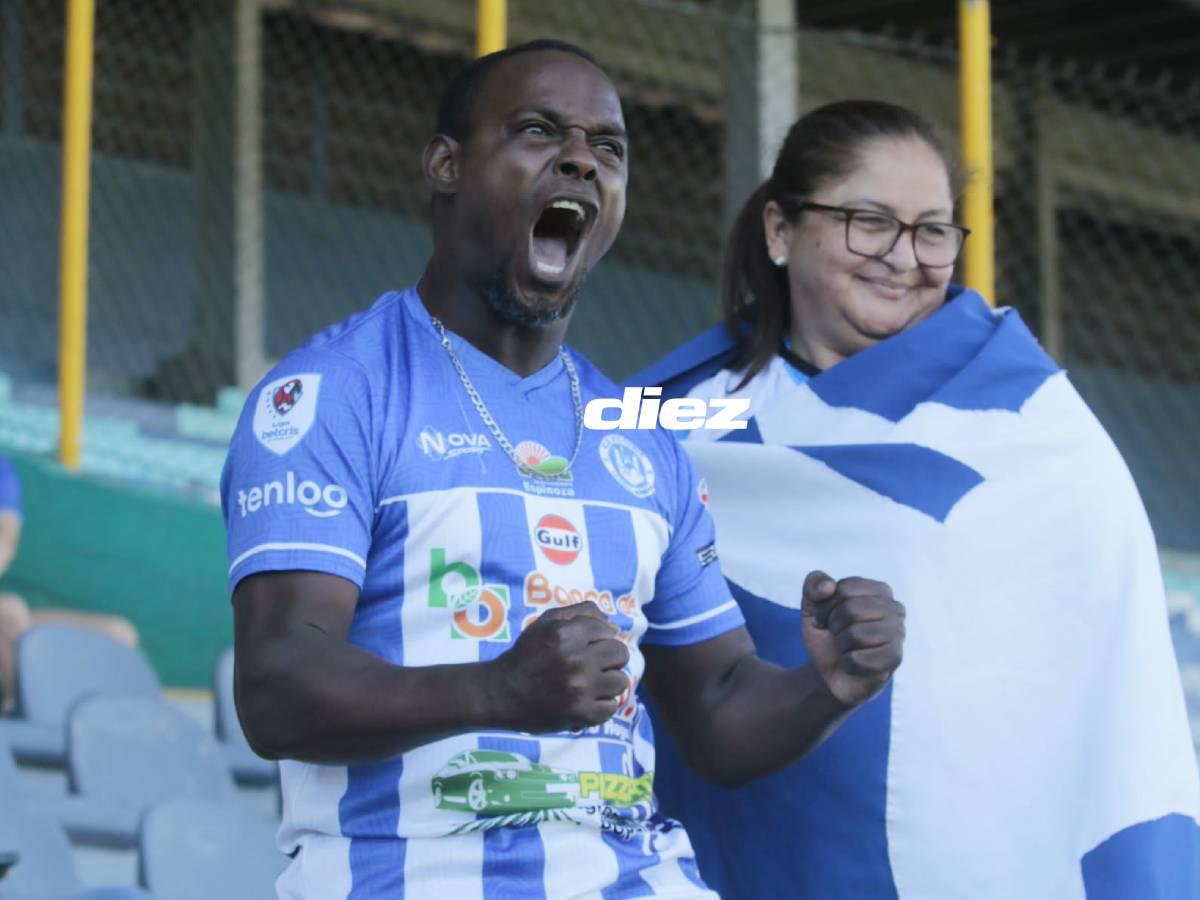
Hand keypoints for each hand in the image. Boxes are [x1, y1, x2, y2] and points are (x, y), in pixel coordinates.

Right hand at [490, 602, 630, 732]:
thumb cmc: (526, 654)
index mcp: (566, 634)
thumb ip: (580, 613)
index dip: (601, 637)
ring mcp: (580, 689)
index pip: (608, 630)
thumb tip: (613, 625)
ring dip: (609, 682)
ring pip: (620, 681)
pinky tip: (588, 701)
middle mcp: (576, 660)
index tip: (590, 646)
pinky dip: (602, 705)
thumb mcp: (546, 622)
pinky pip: (611, 708)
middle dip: (611, 658)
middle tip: (596, 665)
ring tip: (594, 684)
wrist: (501, 693)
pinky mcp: (579, 713)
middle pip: (620, 654)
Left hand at [801, 570, 904, 707]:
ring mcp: (898, 634)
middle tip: (838, 635)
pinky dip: (847, 663)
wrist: (829, 671)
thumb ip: (813, 585)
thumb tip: (829, 586)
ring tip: (847, 648)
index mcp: (879, 590)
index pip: (844, 589)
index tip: (828, 617)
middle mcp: (895, 608)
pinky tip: (853, 663)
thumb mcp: (811, 606)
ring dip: (841, 644)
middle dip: (834, 625)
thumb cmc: (827, 634)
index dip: (826, 606)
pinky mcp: (895, 659)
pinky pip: (859, 659)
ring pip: (856, 634)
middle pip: (851, 609)